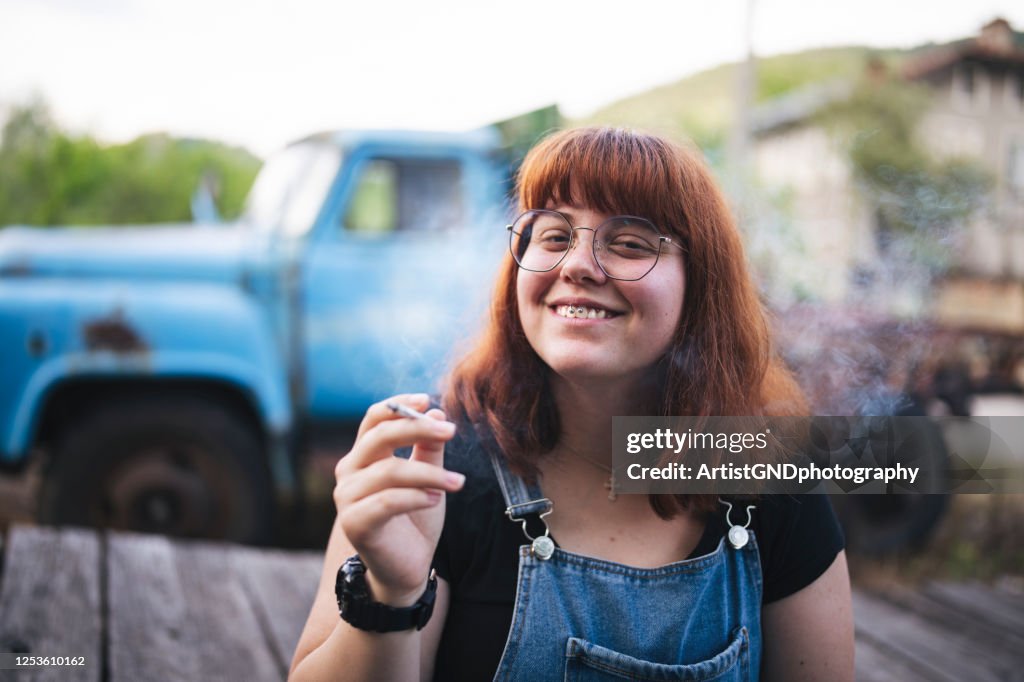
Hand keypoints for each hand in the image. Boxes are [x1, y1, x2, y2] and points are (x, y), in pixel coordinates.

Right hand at [333, 394, 463, 605]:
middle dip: (416, 429)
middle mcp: (349, 472)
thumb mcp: (428, 478)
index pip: (374, 419)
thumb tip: (437, 413)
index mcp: (363, 456)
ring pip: (389, 470)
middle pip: (379, 436)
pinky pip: (386, 501)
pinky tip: (435, 499)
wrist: (406, 568)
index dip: (398, 406)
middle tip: (451, 432)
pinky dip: (415, 497)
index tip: (428, 400)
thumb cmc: (415, 520)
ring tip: (457, 482)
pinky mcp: (354, 523)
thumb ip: (430, 448)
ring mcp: (346, 498)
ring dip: (428, 473)